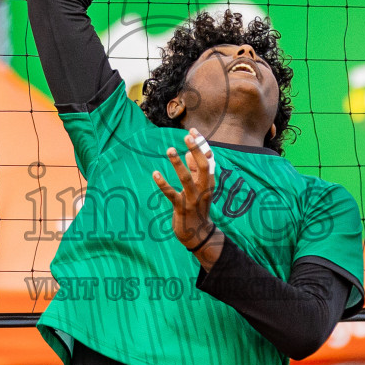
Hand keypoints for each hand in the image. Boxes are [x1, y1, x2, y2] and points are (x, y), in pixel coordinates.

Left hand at [153, 129, 222, 264]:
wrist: (198, 234)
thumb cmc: (197, 207)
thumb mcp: (199, 188)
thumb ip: (195, 171)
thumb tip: (187, 154)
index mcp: (209, 182)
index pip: (209, 159)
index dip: (202, 144)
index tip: (193, 130)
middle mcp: (204, 189)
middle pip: (204, 166)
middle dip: (196, 150)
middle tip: (187, 136)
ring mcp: (193, 199)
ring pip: (187, 179)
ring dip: (178, 164)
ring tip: (170, 150)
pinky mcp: (181, 208)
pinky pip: (171, 194)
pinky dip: (163, 184)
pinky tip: (155, 174)